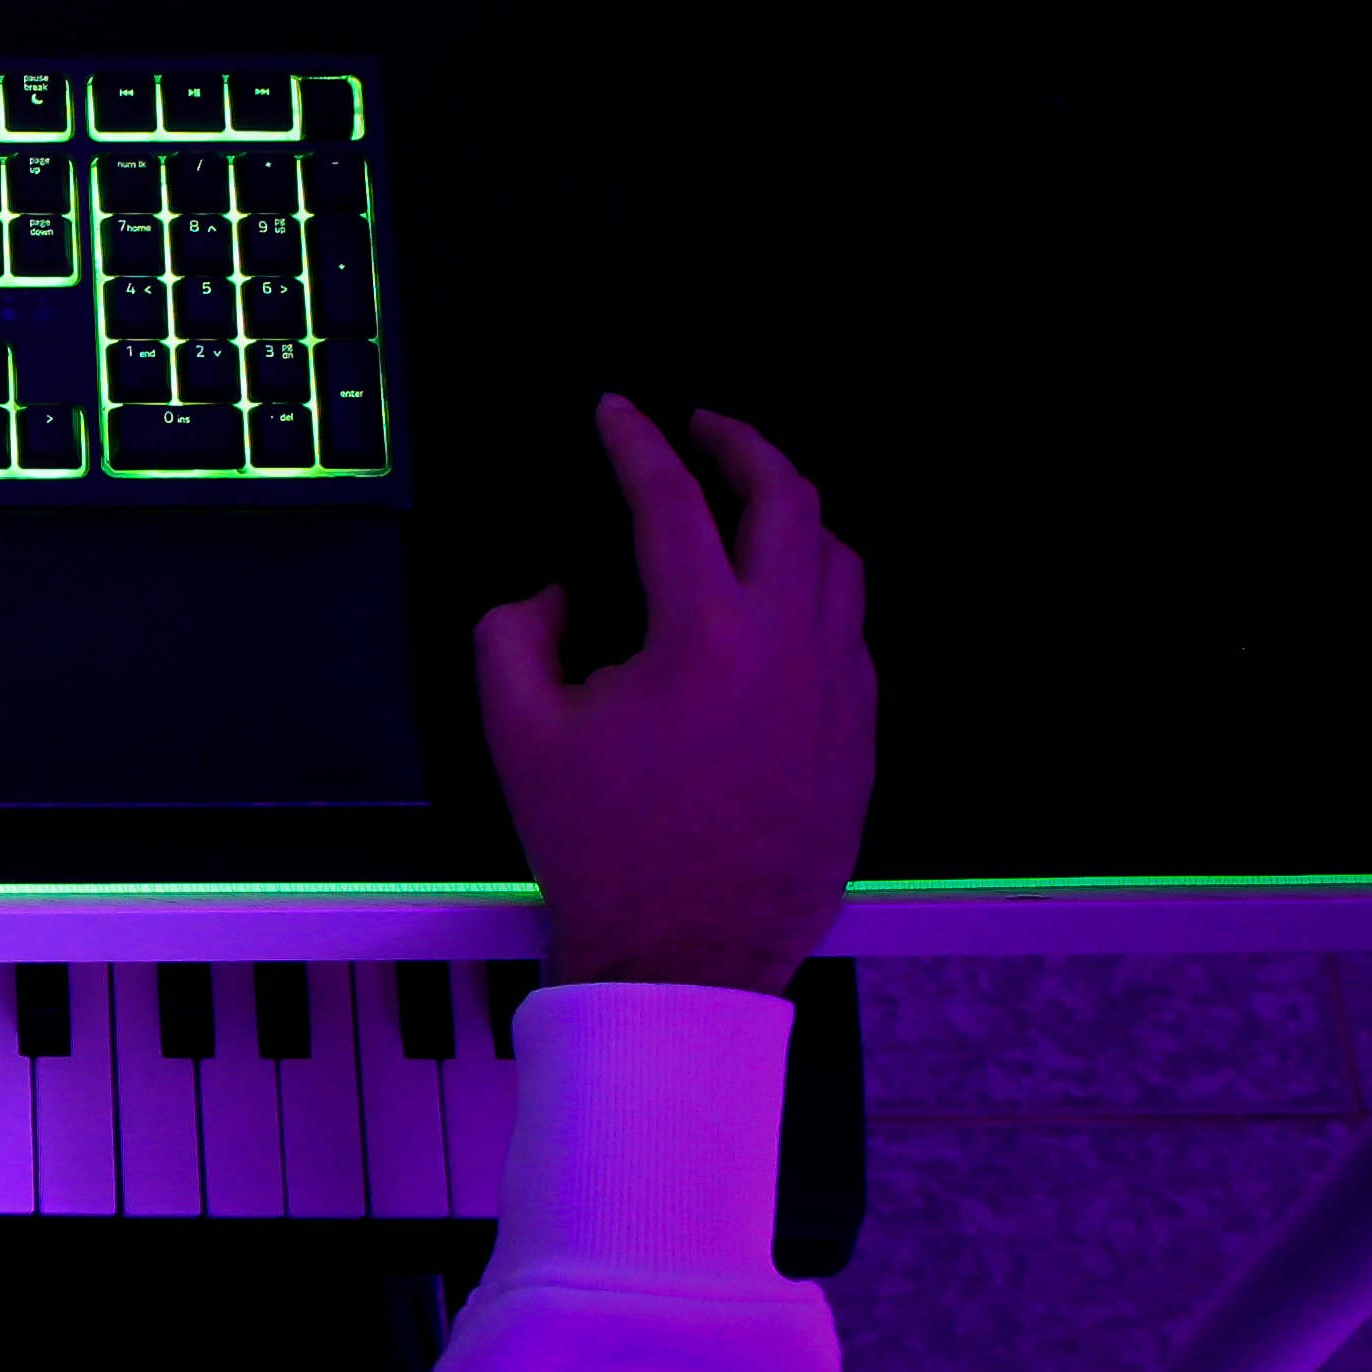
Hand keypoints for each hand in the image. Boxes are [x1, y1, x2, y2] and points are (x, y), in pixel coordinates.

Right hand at [472, 397, 874, 995]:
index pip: (673, 500)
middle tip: (702, 428)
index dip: (636, 442)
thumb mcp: (518, 733)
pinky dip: (814, 591)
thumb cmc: (606, 854)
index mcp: (703, 636)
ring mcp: (838, 692)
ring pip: (837, 560)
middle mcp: (788, 648)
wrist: (685, 958)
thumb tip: (553, 595)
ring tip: (747, 504)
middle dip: (741, 444)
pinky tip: (775, 605)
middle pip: (788, 499)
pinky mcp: (859, 737)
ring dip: (790, 513)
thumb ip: (513, 632)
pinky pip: (851, 632)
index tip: (617, 414)